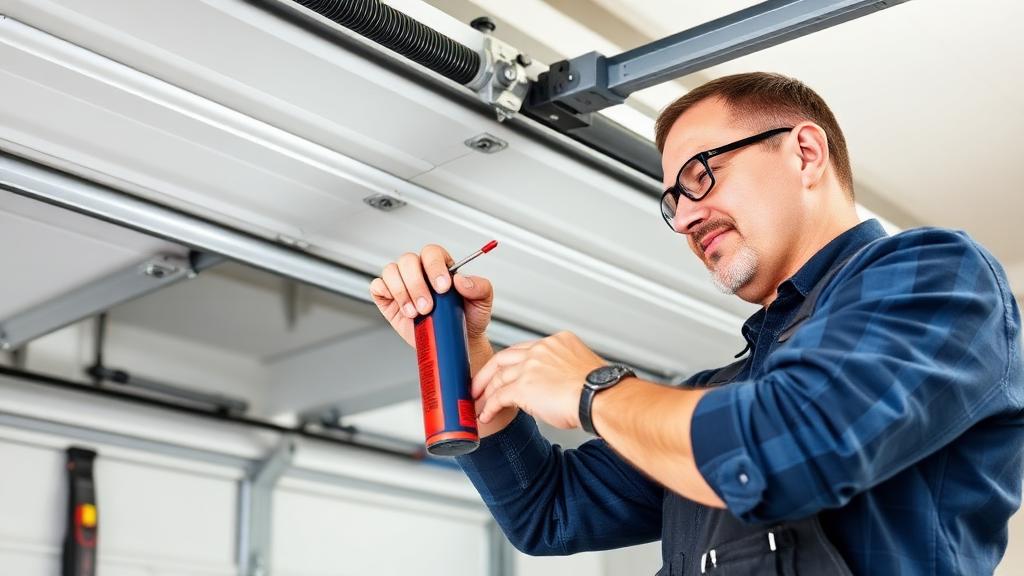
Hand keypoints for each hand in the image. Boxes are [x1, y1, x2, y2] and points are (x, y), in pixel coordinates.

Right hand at [369, 244, 493, 348]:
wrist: (453, 343)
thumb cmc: (467, 319)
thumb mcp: (482, 303)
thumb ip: (480, 287)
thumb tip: (463, 279)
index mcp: (440, 266)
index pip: (432, 253)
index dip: (435, 267)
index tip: (443, 288)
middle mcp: (419, 271)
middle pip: (408, 261)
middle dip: (417, 285)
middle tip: (427, 307)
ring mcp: (402, 284)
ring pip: (391, 271)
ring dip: (402, 292)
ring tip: (415, 313)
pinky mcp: (388, 298)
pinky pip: (378, 286)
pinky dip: (386, 293)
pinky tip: (401, 308)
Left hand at [472, 331, 605, 428]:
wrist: (600, 397)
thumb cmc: (599, 389)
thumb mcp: (582, 369)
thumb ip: (565, 370)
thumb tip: (559, 384)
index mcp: (557, 342)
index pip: (524, 349)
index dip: (511, 363)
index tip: (505, 372)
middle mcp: (541, 350)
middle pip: (504, 358)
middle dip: (487, 374)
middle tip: (479, 385)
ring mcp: (530, 366)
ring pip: (498, 377)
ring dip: (486, 393)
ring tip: (480, 404)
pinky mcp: (523, 386)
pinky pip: (498, 396)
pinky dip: (490, 407)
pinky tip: (487, 414)